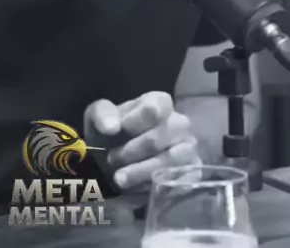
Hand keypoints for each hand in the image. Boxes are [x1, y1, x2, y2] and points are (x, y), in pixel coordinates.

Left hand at [84, 92, 200, 191]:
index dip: (134, 121)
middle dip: (132, 151)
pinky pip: (177, 181)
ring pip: (170, 161)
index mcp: (159, 103)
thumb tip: (112, 127)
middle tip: (112, 159)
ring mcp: (188, 149)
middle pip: (160, 137)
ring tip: (119, 177)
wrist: (115, 162)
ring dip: (140, 171)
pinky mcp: (191, 174)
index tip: (118, 131)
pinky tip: (136, 187)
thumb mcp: (98, 117)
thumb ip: (102, 115)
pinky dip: (153, 186)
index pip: (154, 108)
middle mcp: (179, 124)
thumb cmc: (111, 134)